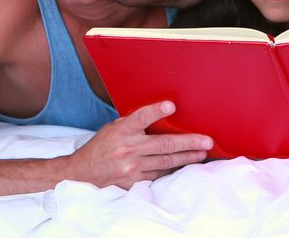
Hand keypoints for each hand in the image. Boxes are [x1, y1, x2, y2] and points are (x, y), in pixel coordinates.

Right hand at [68, 101, 212, 188]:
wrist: (81, 173)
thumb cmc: (102, 146)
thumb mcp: (114, 128)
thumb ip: (134, 124)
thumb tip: (162, 115)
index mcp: (121, 131)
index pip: (140, 117)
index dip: (156, 111)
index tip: (172, 105)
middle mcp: (127, 149)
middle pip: (164, 145)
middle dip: (189, 143)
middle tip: (207, 142)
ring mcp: (130, 168)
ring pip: (165, 163)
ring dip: (186, 158)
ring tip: (201, 154)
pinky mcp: (132, 182)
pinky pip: (158, 175)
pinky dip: (171, 170)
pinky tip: (184, 166)